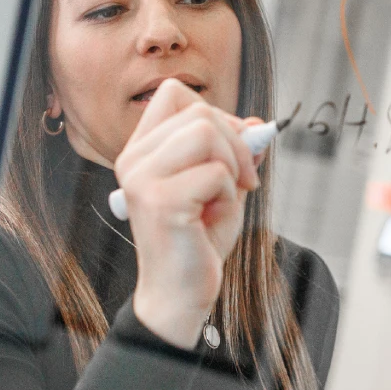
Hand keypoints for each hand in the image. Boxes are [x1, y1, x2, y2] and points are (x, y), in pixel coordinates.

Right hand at [113, 78, 263, 347]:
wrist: (180, 296)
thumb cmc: (197, 242)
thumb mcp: (221, 187)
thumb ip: (234, 153)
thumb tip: (257, 123)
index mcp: (141, 150)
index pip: (173, 93)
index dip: (216, 113)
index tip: (233, 150)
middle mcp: (133, 159)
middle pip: (198, 110)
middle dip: (237, 141)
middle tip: (245, 180)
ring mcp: (142, 178)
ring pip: (206, 132)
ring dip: (232, 165)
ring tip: (226, 199)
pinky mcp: (160, 200)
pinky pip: (216, 172)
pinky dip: (229, 195)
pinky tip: (213, 218)